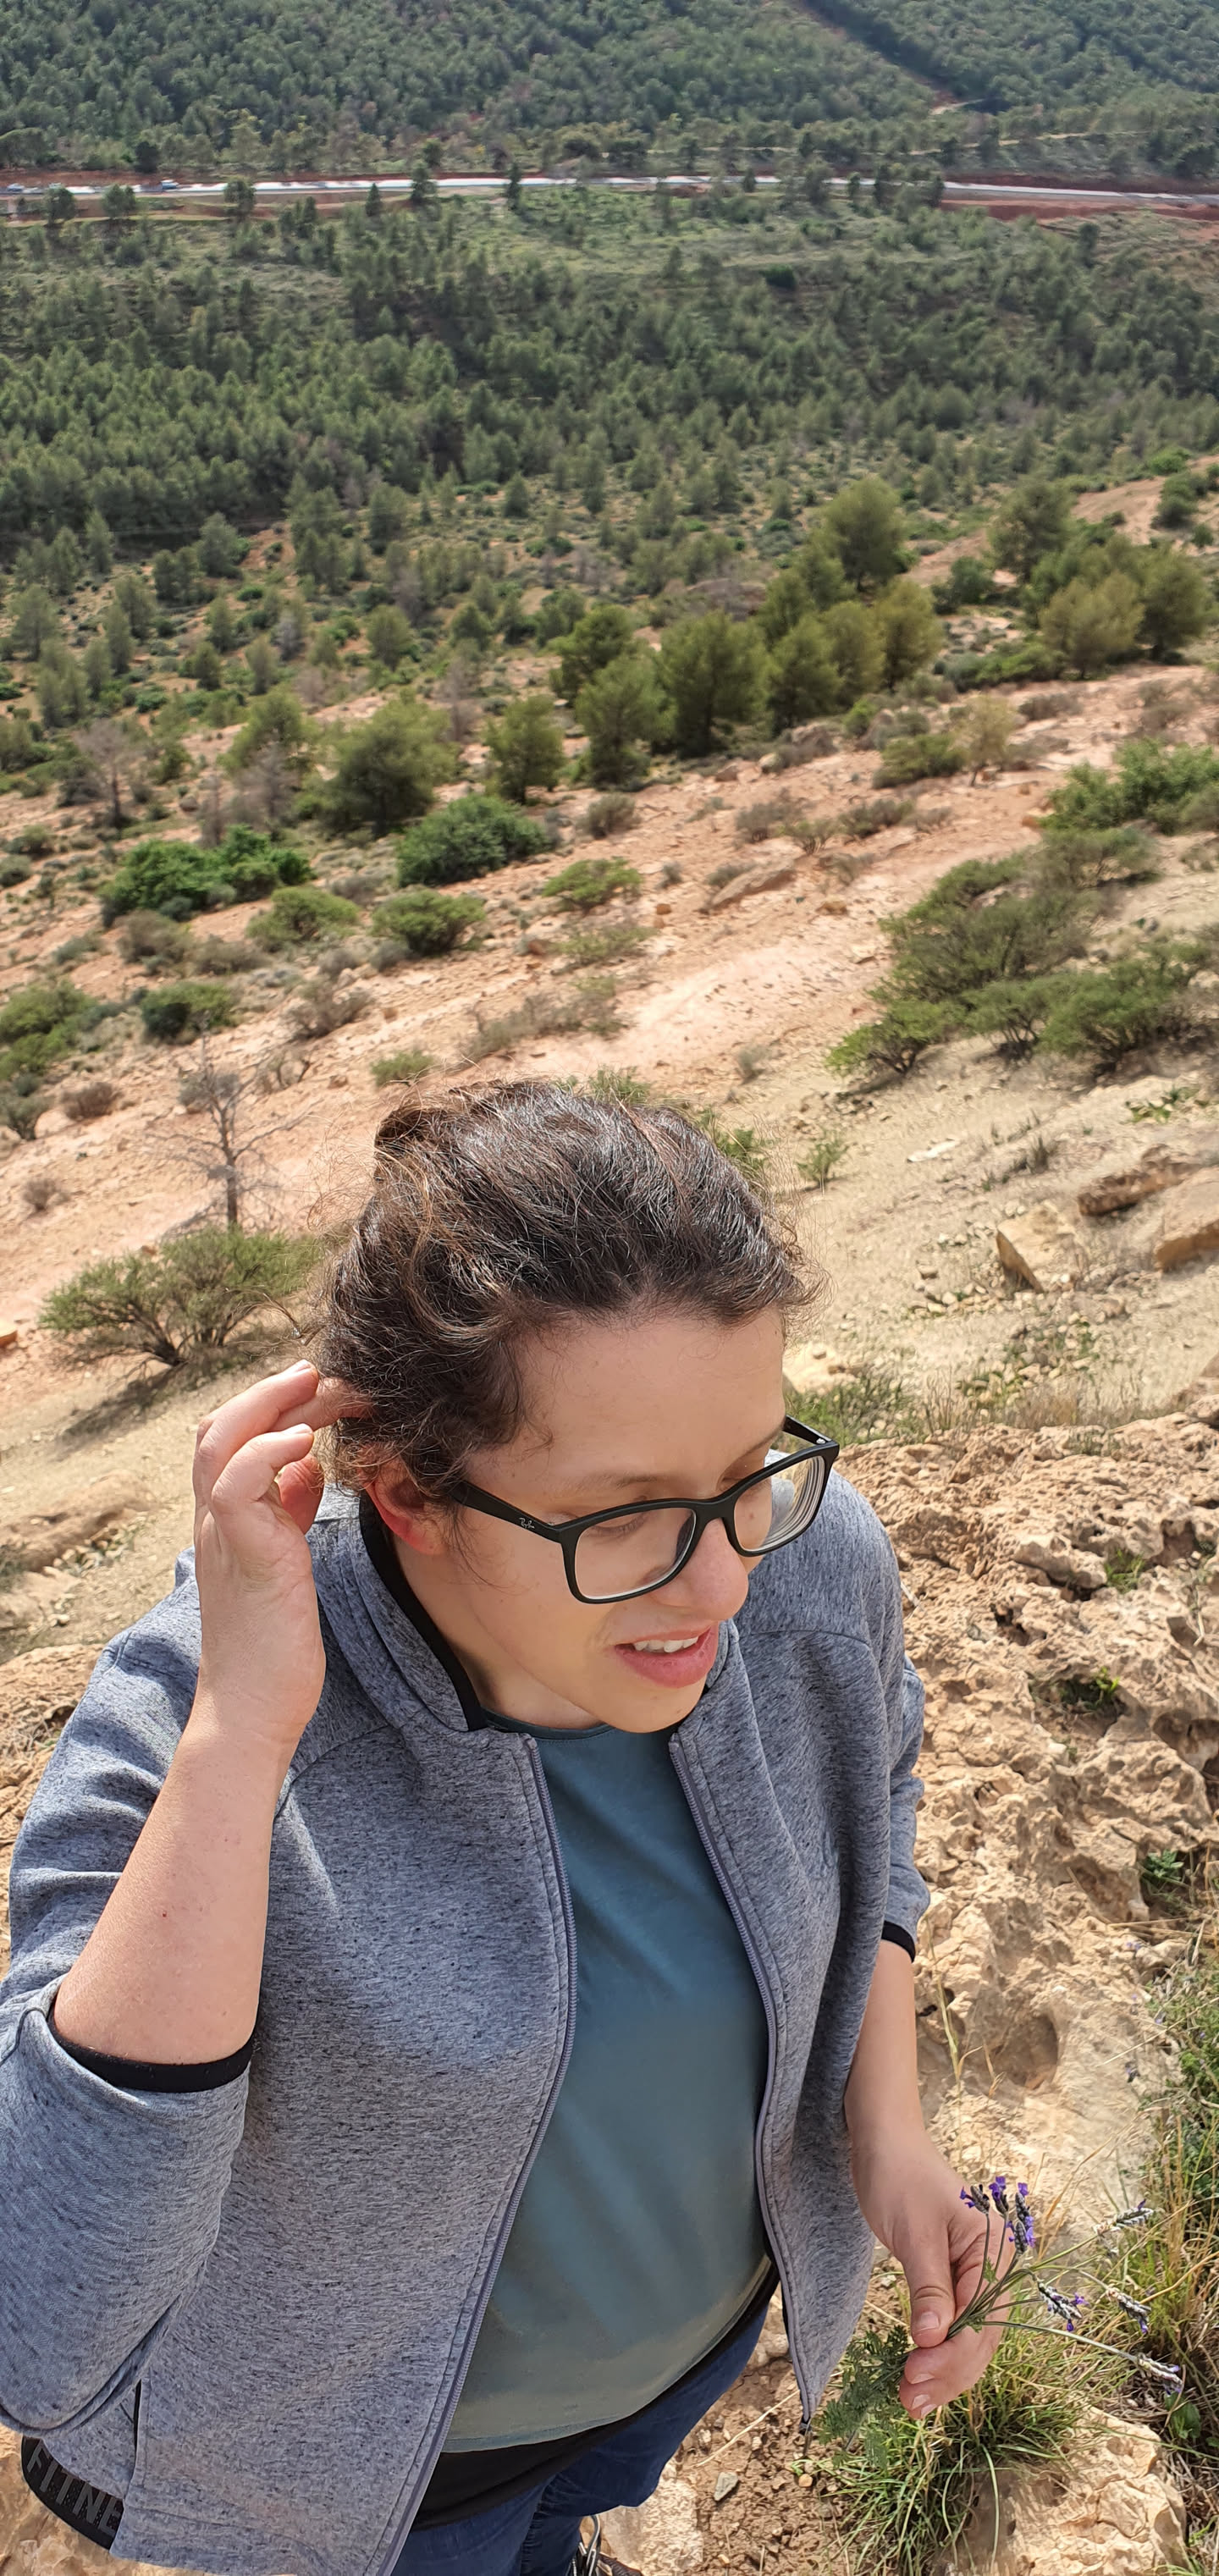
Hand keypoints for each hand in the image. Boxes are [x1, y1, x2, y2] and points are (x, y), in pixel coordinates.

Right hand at [191, 1359, 357, 1763]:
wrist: (252, 1709)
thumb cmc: (273, 1643)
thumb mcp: (286, 1560)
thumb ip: (290, 1511)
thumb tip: (308, 1468)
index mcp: (226, 1520)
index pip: (227, 1439)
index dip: (266, 1404)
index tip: (315, 1388)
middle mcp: (214, 1521)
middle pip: (217, 1427)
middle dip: (268, 1389)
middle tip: (318, 1370)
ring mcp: (223, 1538)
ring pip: (219, 1442)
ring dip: (267, 1403)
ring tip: (312, 1385)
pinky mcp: (245, 1558)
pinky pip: (237, 1486)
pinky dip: (267, 1452)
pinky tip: (304, 1442)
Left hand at [850, 2132, 1009, 2417]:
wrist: (884, 2142)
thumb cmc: (899, 2176)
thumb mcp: (914, 2233)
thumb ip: (928, 2288)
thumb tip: (934, 2339)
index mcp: (994, 2250)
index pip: (982, 2321)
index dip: (951, 2357)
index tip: (915, 2377)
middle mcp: (995, 2266)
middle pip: (981, 2338)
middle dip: (948, 2373)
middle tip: (909, 2400)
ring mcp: (977, 2275)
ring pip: (970, 2340)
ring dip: (943, 2373)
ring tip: (911, 2402)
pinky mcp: (954, 2280)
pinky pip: (956, 2327)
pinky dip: (938, 2354)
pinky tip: (920, 2376)